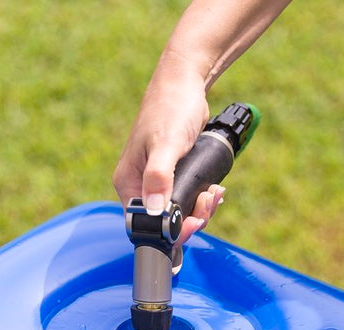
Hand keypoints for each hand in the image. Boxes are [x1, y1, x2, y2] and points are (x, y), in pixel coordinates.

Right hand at [112, 60, 224, 244]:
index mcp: (129, 182)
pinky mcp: (173, 175)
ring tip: (214, 192)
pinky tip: (214, 188)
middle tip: (208, 203)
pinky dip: (203, 197)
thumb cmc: (171, 109)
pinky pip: (187, 198)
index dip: (168, 230)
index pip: (143, 223)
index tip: (192, 223)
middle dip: (190, 218)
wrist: (185, 84)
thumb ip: (159, 178)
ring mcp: (157, 181)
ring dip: (200, 208)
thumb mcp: (166, 144)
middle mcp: (140, 185)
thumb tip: (154, 210)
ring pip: (179, 212)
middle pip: (164, 222)